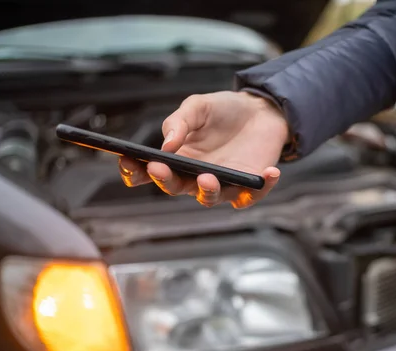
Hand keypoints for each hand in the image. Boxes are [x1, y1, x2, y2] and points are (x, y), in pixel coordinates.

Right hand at [118, 91, 289, 207]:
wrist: (260, 110)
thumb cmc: (224, 111)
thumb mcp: (198, 107)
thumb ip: (179, 123)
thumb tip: (166, 145)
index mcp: (178, 159)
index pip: (150, 173)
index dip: (135, 171)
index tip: (126, 160)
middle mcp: (196, 177)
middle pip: (176, 188)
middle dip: (165, 180)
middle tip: (158, 169)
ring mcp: (223, 184)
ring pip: (210, 198)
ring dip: (208, 191)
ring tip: (207, 177)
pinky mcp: (249, 186)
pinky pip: (253, 194)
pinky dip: (262, 187)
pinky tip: (269, 172)